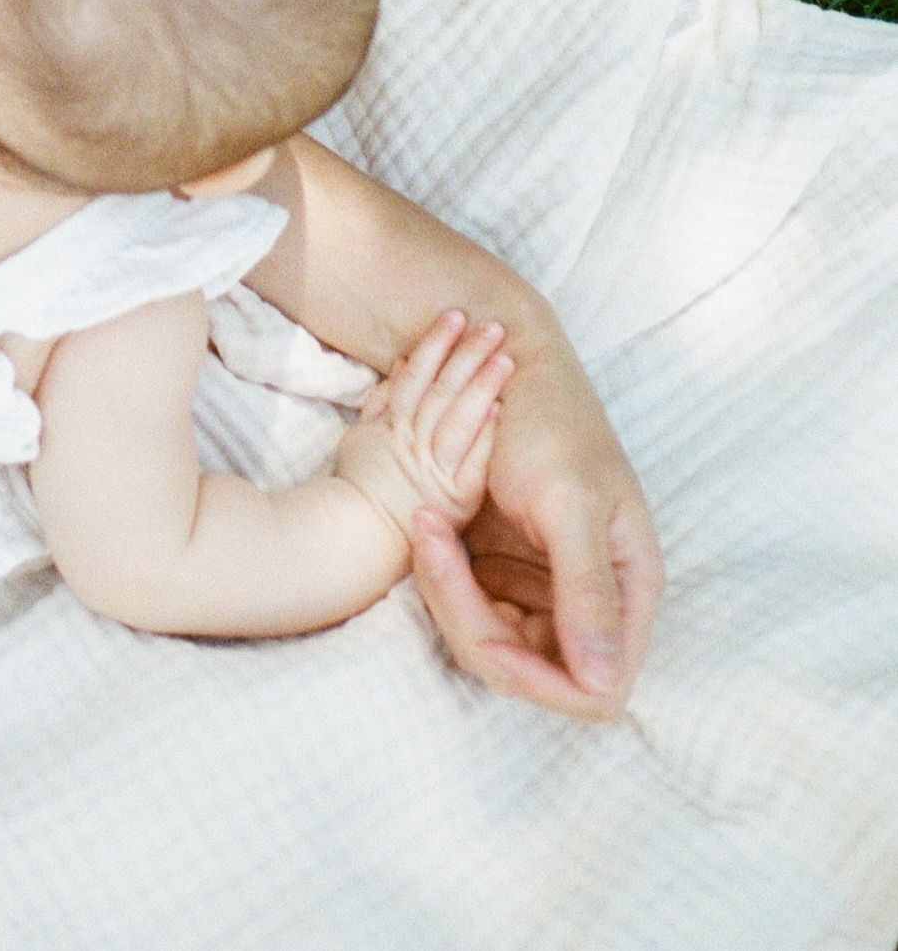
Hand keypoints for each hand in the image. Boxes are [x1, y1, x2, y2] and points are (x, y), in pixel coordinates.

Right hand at [335, 312, 509, 546]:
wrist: (358, 538)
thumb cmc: (360, 486)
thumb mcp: (362, 435)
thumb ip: (383, 400)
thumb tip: (404, 363)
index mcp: (395, 425)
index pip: (419, 375)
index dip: (436, 343)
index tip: (456, 316)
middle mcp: (416, 441)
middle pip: (444, 391)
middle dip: (468, 356)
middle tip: (493, 327)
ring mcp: (436, 470)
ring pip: (459, 420)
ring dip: (482, 386)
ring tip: (505, 358)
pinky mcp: (456, 499)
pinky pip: (471, 464)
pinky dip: (484, 438)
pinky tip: (499, 412)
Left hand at [408, 348, 661, 719]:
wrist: (505, 363)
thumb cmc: (549, 422)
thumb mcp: (569, 500)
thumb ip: (588, 589)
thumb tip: (605, 684)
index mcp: (628, 589)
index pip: (597, 690)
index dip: (540, 682)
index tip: (486, 639)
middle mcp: (590, 601)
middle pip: (531, 670)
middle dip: (473, 622)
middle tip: (433, 543)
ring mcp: (544, 590)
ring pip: (490, 643)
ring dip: (448, 595)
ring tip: (425, 523)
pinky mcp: (503, 574)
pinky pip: (466, 607)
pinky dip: (441, 578)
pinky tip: (427, 527)